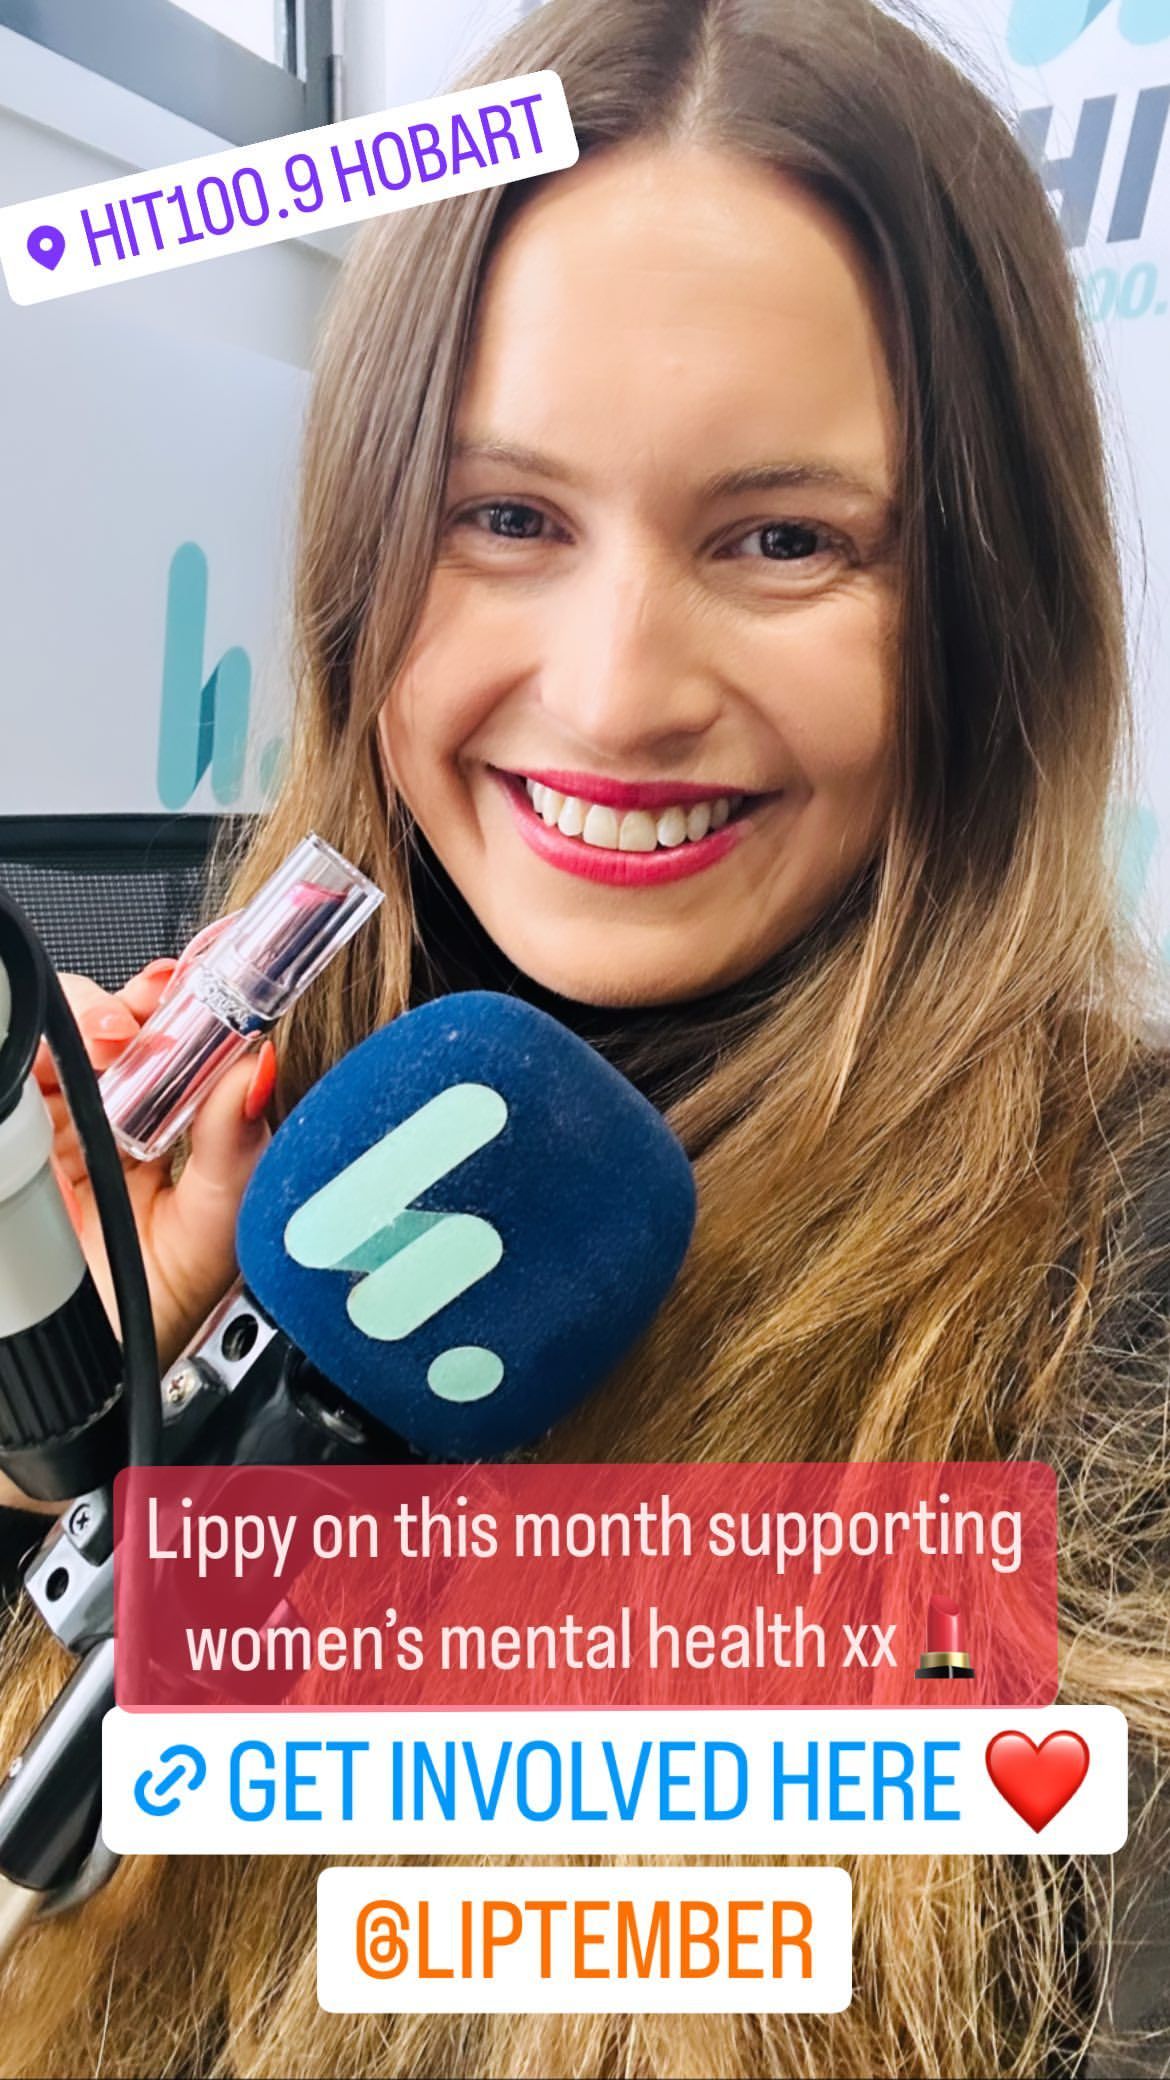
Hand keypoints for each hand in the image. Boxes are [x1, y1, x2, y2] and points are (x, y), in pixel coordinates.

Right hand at [32, 918, 275, 1378]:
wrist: (81, 1367)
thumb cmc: (157, 1311)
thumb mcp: (213, 1227)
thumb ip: (234, 1149)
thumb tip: (258, 1069)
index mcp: (195, 1132)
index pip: (202, 1044)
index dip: (206, 999)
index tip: (215, 971)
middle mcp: (137, 1121)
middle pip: (137, 1025)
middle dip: (146, 999)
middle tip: (156, 1002)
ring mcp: (75, 1126)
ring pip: (74, 1037)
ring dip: (90, 1017)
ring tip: (107, 1035)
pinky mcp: (24, 1138)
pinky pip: (24, 1077)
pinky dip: (35, 1051)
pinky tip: (58, 1059)